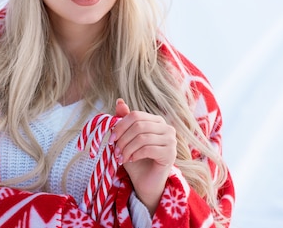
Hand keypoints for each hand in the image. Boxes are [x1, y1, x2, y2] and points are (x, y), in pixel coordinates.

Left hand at [110, 99, 176, 214]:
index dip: (121, 126)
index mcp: (156, 120)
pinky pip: (148, 149)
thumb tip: (119, 101)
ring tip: (121, 157)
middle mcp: (166, 128)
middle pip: (139, 125)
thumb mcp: (126, 139)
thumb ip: (124, 121)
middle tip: (115, 151)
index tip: (111, 139)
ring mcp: (171, 140)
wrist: (146, 181)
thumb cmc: (136, 159)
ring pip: (142, 138)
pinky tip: (131, 160)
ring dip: (127, 149)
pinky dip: (135, 155)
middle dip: (123, 139)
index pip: (135, 115)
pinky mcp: (171, 153)